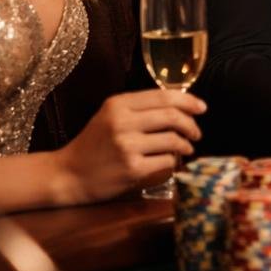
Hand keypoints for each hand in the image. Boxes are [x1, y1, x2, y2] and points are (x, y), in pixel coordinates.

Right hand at [54, 89, 204, 203]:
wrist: (68, 174)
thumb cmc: (94, 144)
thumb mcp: (110, 116)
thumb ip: (140, 108)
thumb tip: (181, 105)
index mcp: (118, 104)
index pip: (163, 96)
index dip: (188, 101)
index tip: (202, 108)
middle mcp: (122, 122)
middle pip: (172, 116)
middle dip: (191, 124)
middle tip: (196, 133)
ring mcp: (127, 146)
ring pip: (173, 140)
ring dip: (185, 145)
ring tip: (186, 148)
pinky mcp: (132, 169)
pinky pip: (166, 161)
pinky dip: (173, 162)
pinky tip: (170, 162)